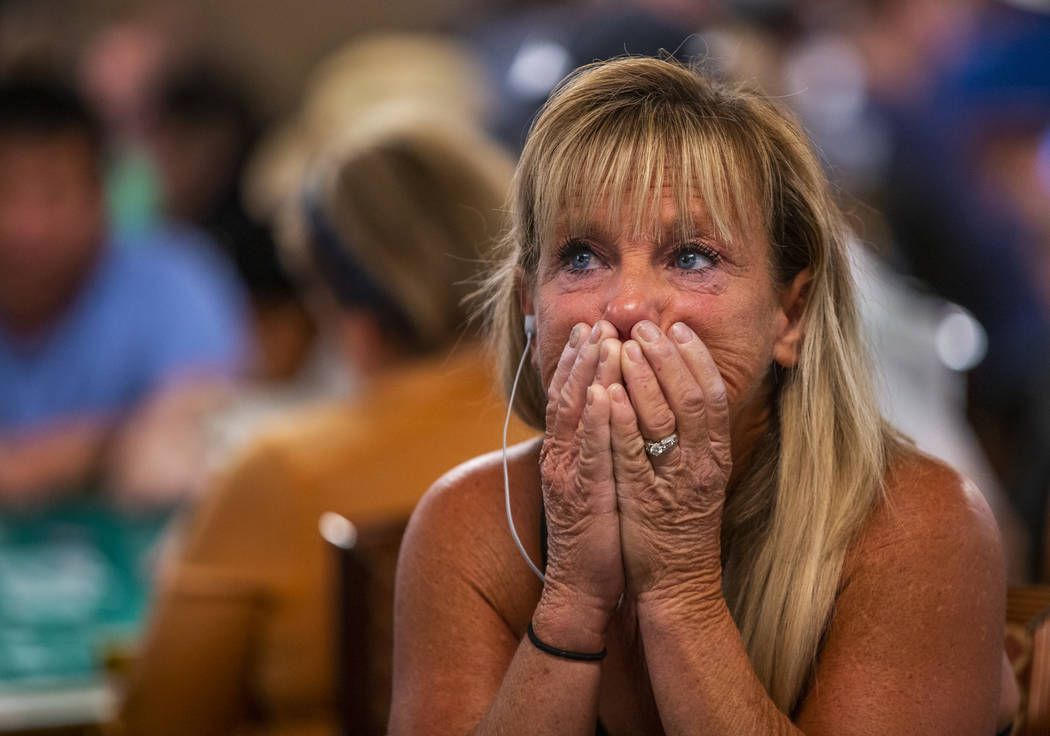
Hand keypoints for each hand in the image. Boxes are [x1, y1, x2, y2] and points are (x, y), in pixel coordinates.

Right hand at [538, 321, 624, 632]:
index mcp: (564, 452)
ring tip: (602, 342)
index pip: (567, 397)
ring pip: (576, 415)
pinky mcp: (584, 495)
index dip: (577, 361)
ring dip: (589, 375)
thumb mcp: (590, 481)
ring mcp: (568, 474)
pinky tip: (605, 394)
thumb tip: (602, 416)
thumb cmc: (593, 531)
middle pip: (567, 396)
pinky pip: (591, 451)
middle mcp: (560, 456)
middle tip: (597, 322)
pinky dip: (597, 420)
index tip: (591, 329)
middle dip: (583, 356)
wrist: (581, 584)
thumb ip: (591, 448)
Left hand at [610, 320, 731, 602]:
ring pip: (666, 420)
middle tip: (646, 326)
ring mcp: (674, 482)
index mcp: (716, 456)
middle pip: (693, 398)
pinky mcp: (643, 501)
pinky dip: (623, 421)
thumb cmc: (681, 525)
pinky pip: (634, 455)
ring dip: (645, 378)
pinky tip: (609, 393)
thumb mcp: (696, 476)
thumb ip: (691, 437)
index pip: (715, 395)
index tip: (678, 327)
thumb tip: (678, 391)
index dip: (697, 358)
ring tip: (626, 344)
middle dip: (669, 357)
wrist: (676, 584)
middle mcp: (702, 465)